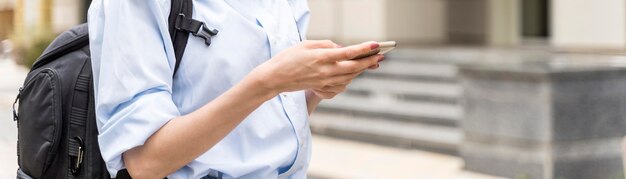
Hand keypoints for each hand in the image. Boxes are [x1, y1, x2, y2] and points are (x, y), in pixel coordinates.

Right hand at [250, 40, 383, 95]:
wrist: (275, 78)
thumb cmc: (288, 58)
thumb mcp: (306, 44)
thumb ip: (325, 44)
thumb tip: (340, 48)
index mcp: (322, 57)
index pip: (348, 53)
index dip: (363, 49)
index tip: (375, 44)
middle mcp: (326, 71)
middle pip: (354, 67)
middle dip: (369, 62)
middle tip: (381, 56)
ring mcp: (325, 82)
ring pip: (350, 77)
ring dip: (361, 70)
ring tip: (370, 63)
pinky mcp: (322, 88)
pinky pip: (341, 85)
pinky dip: (349, 79)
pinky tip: (352, 73)